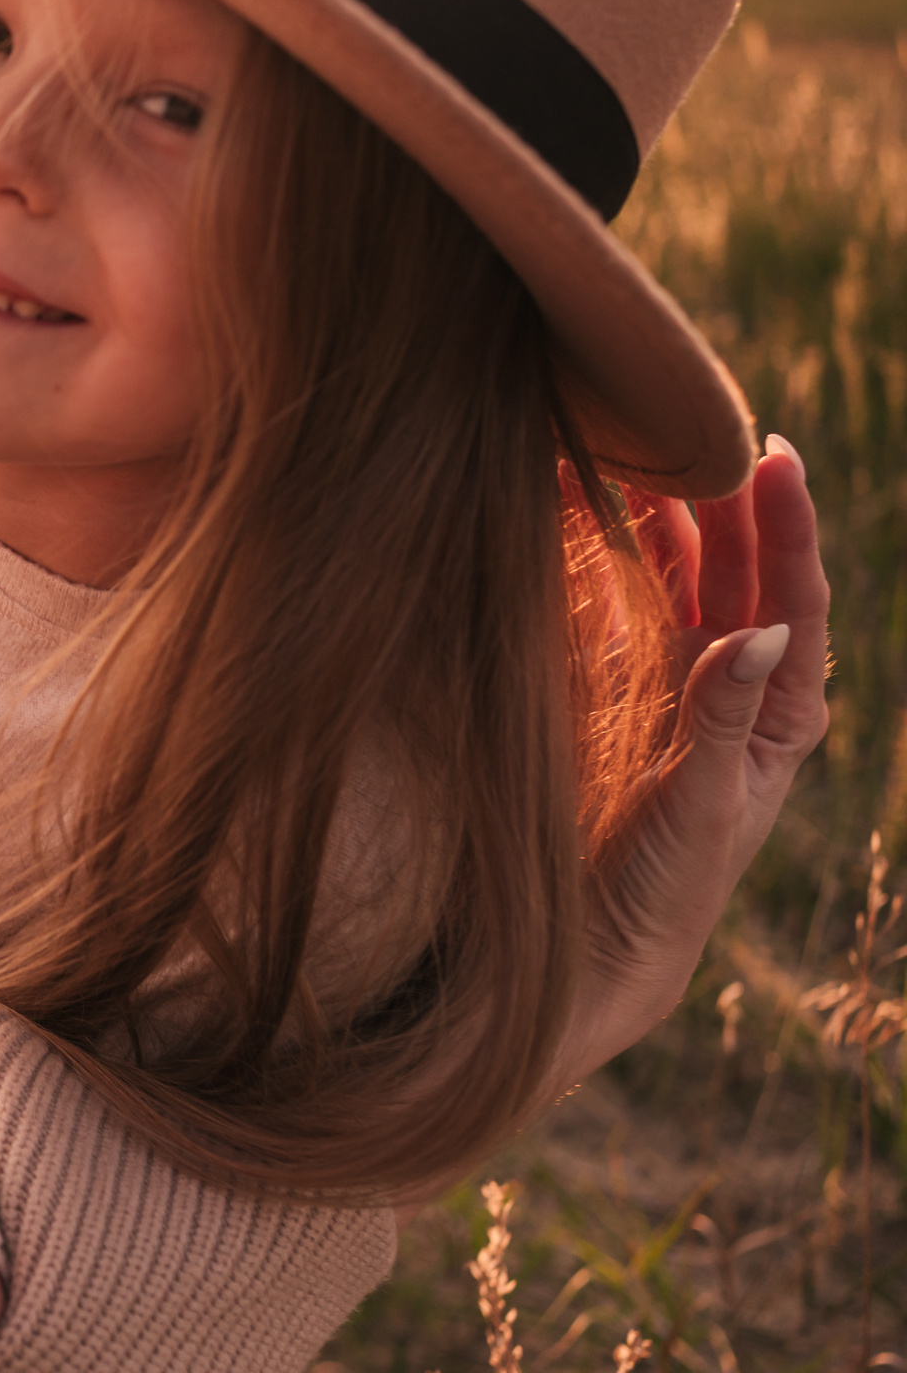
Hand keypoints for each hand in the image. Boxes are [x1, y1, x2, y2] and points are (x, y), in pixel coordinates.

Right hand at [553, 435, 828, 1098]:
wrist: (605, 945)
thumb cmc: (670, 889)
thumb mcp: (707, 805)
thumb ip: (725, 715)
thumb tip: (764, 627)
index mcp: (780, 715)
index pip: (796, 598)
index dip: (789, 526)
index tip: (774, 454)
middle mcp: (734, 688)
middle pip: (739, 572)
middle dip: (723, 501)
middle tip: (699, 427)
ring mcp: (674, 687)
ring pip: (676, 581)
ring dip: (660, 519)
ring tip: (631, 455)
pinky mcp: (616, 697)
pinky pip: (616, 610)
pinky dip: (601, 561)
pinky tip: (577, 517)